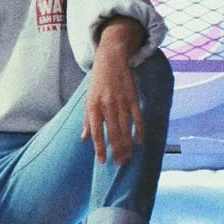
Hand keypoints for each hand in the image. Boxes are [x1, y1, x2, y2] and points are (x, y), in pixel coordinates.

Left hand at [82, 21, 143, 164]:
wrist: (111, 60)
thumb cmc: (97, 83)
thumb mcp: (87, 100)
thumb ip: (87, 120)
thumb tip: (84, 139)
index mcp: (93, 107)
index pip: (97, 132)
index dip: (99, 148)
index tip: (103, 161)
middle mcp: (107, 106)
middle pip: (113, 133)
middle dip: (116, 151)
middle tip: (119, 163)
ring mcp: (121, 102)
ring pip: (126, 129)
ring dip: (127, 145)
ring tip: (127, 157)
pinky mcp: (133, 98)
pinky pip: (137, 118)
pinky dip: (139, 131)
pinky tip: (138, 142)